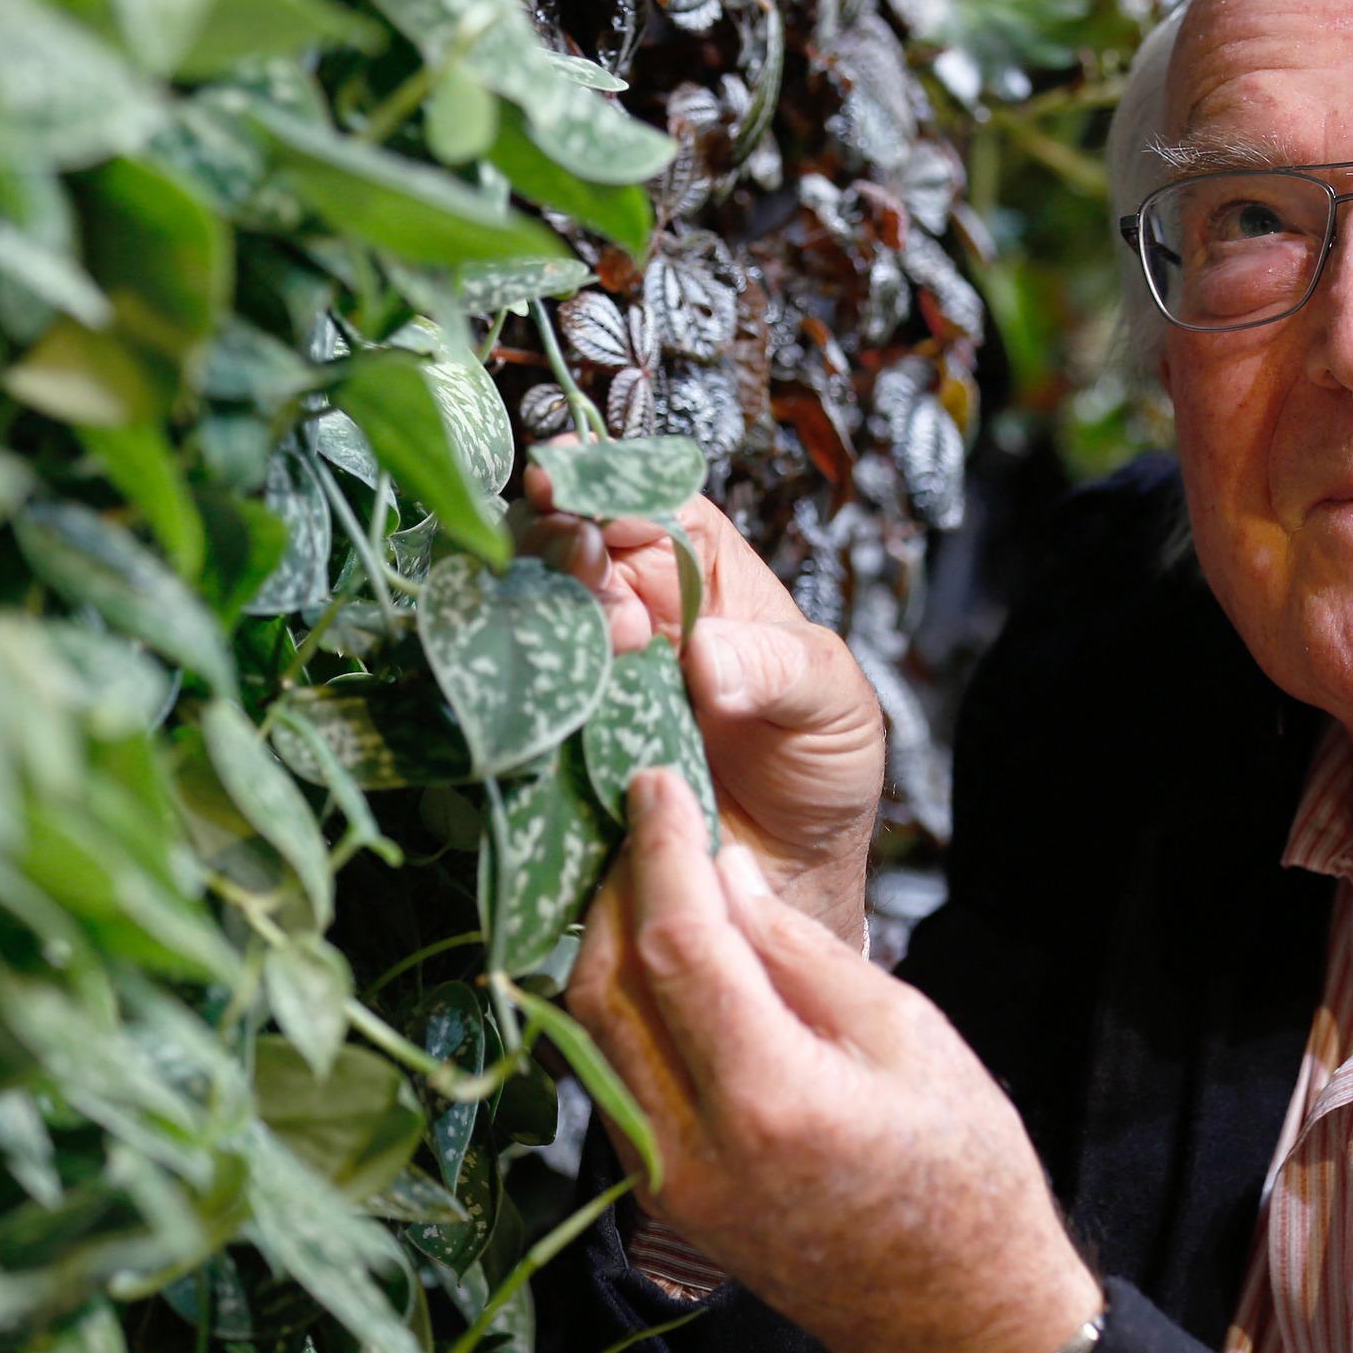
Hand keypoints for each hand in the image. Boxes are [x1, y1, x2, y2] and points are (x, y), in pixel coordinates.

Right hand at [519, 457, 884, 942]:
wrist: (791, 872)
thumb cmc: (818, 768)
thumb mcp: (832, 704)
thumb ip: (779, 667)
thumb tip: (706, 652)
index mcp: (706, 578)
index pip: (647, 502)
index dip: (606, 481)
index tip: (568, 480)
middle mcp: (641, 613)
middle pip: (576, 545)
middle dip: (568, 543)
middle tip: (589, 569)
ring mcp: (597, 673)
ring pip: (539, 611)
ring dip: (547, 609)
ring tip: (607, 637)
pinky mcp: (568, 735)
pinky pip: (525, 697)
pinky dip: (520, 686)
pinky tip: (549, 688)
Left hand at [567, 770, 1102, 1352]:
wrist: (957, 1311)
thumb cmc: (962, 1170)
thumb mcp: (907, 1033)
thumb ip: (801, 949)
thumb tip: (725, 870)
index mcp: (772, 1098)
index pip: (676, 944)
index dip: (657, 851)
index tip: (656, 782)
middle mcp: (696, 1147)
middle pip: (606, 984)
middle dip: (615, 884)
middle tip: (643, 815)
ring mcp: (666, 1180)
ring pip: (590, 1030)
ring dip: (602, 939)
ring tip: (642, 871)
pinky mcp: (659, 1193)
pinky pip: (606, 1074)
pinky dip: (614, 1001)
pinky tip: (647, 953)